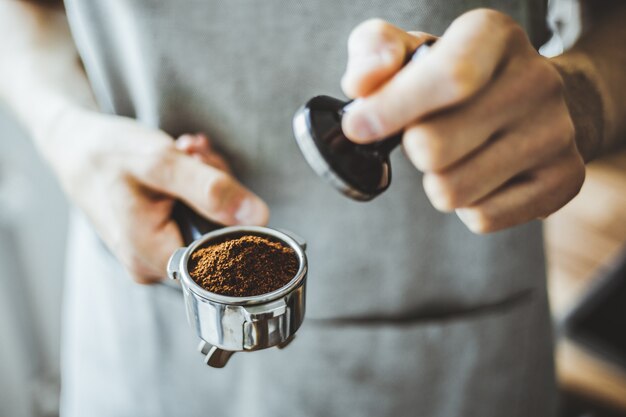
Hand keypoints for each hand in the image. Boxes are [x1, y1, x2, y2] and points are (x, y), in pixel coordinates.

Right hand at [48, 107, 268, 282]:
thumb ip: (209, 189)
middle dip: (217, 189)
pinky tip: (184, 164)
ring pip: (211, 222)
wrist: (75, 147)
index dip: (229, 211)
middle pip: (218, 235)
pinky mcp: (160, 239)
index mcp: (153, 259)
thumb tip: (256, 217)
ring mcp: (157, 254)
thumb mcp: (161, 162)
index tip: (212, 173)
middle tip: (196, 157)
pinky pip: (196, 217)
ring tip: (185, 156)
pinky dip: (197, 187)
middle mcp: (154, 267)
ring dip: (208, 182)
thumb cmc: (107, 154)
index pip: (224, 251)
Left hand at [341, 10, 584, 232]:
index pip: (449, 76)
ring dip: (438, 181)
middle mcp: (535, 81)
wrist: (536, 102)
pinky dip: (467, 205)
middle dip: (414, 149)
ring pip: (452, 191)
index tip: (358, 126)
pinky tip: (483, 176)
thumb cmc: (460, 77)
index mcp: (493, 36)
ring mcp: (556, 133)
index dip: (392, 109)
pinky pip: (481, 218)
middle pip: (434, 147)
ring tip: (457, 156)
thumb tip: (360, 85)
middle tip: (428, 135)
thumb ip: (375, 52)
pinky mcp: (563, 180)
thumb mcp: (413, 50)